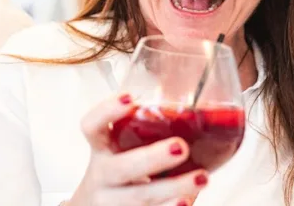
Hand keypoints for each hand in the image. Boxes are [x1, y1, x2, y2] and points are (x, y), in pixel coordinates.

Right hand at [66, 94, 207, 205]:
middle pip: (120, 168)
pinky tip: (187, 201)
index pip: (92, 127)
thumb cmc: (120, 173)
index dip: (106, 112)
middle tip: (180, 146)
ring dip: (172, 188)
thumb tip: (201, 115)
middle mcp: (103, 176)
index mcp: (101, 149)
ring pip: (139, 197)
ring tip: (201, 178)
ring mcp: (112, 201)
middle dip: (152, 158)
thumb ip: (146, 134)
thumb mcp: (121, 150)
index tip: (129, 98)